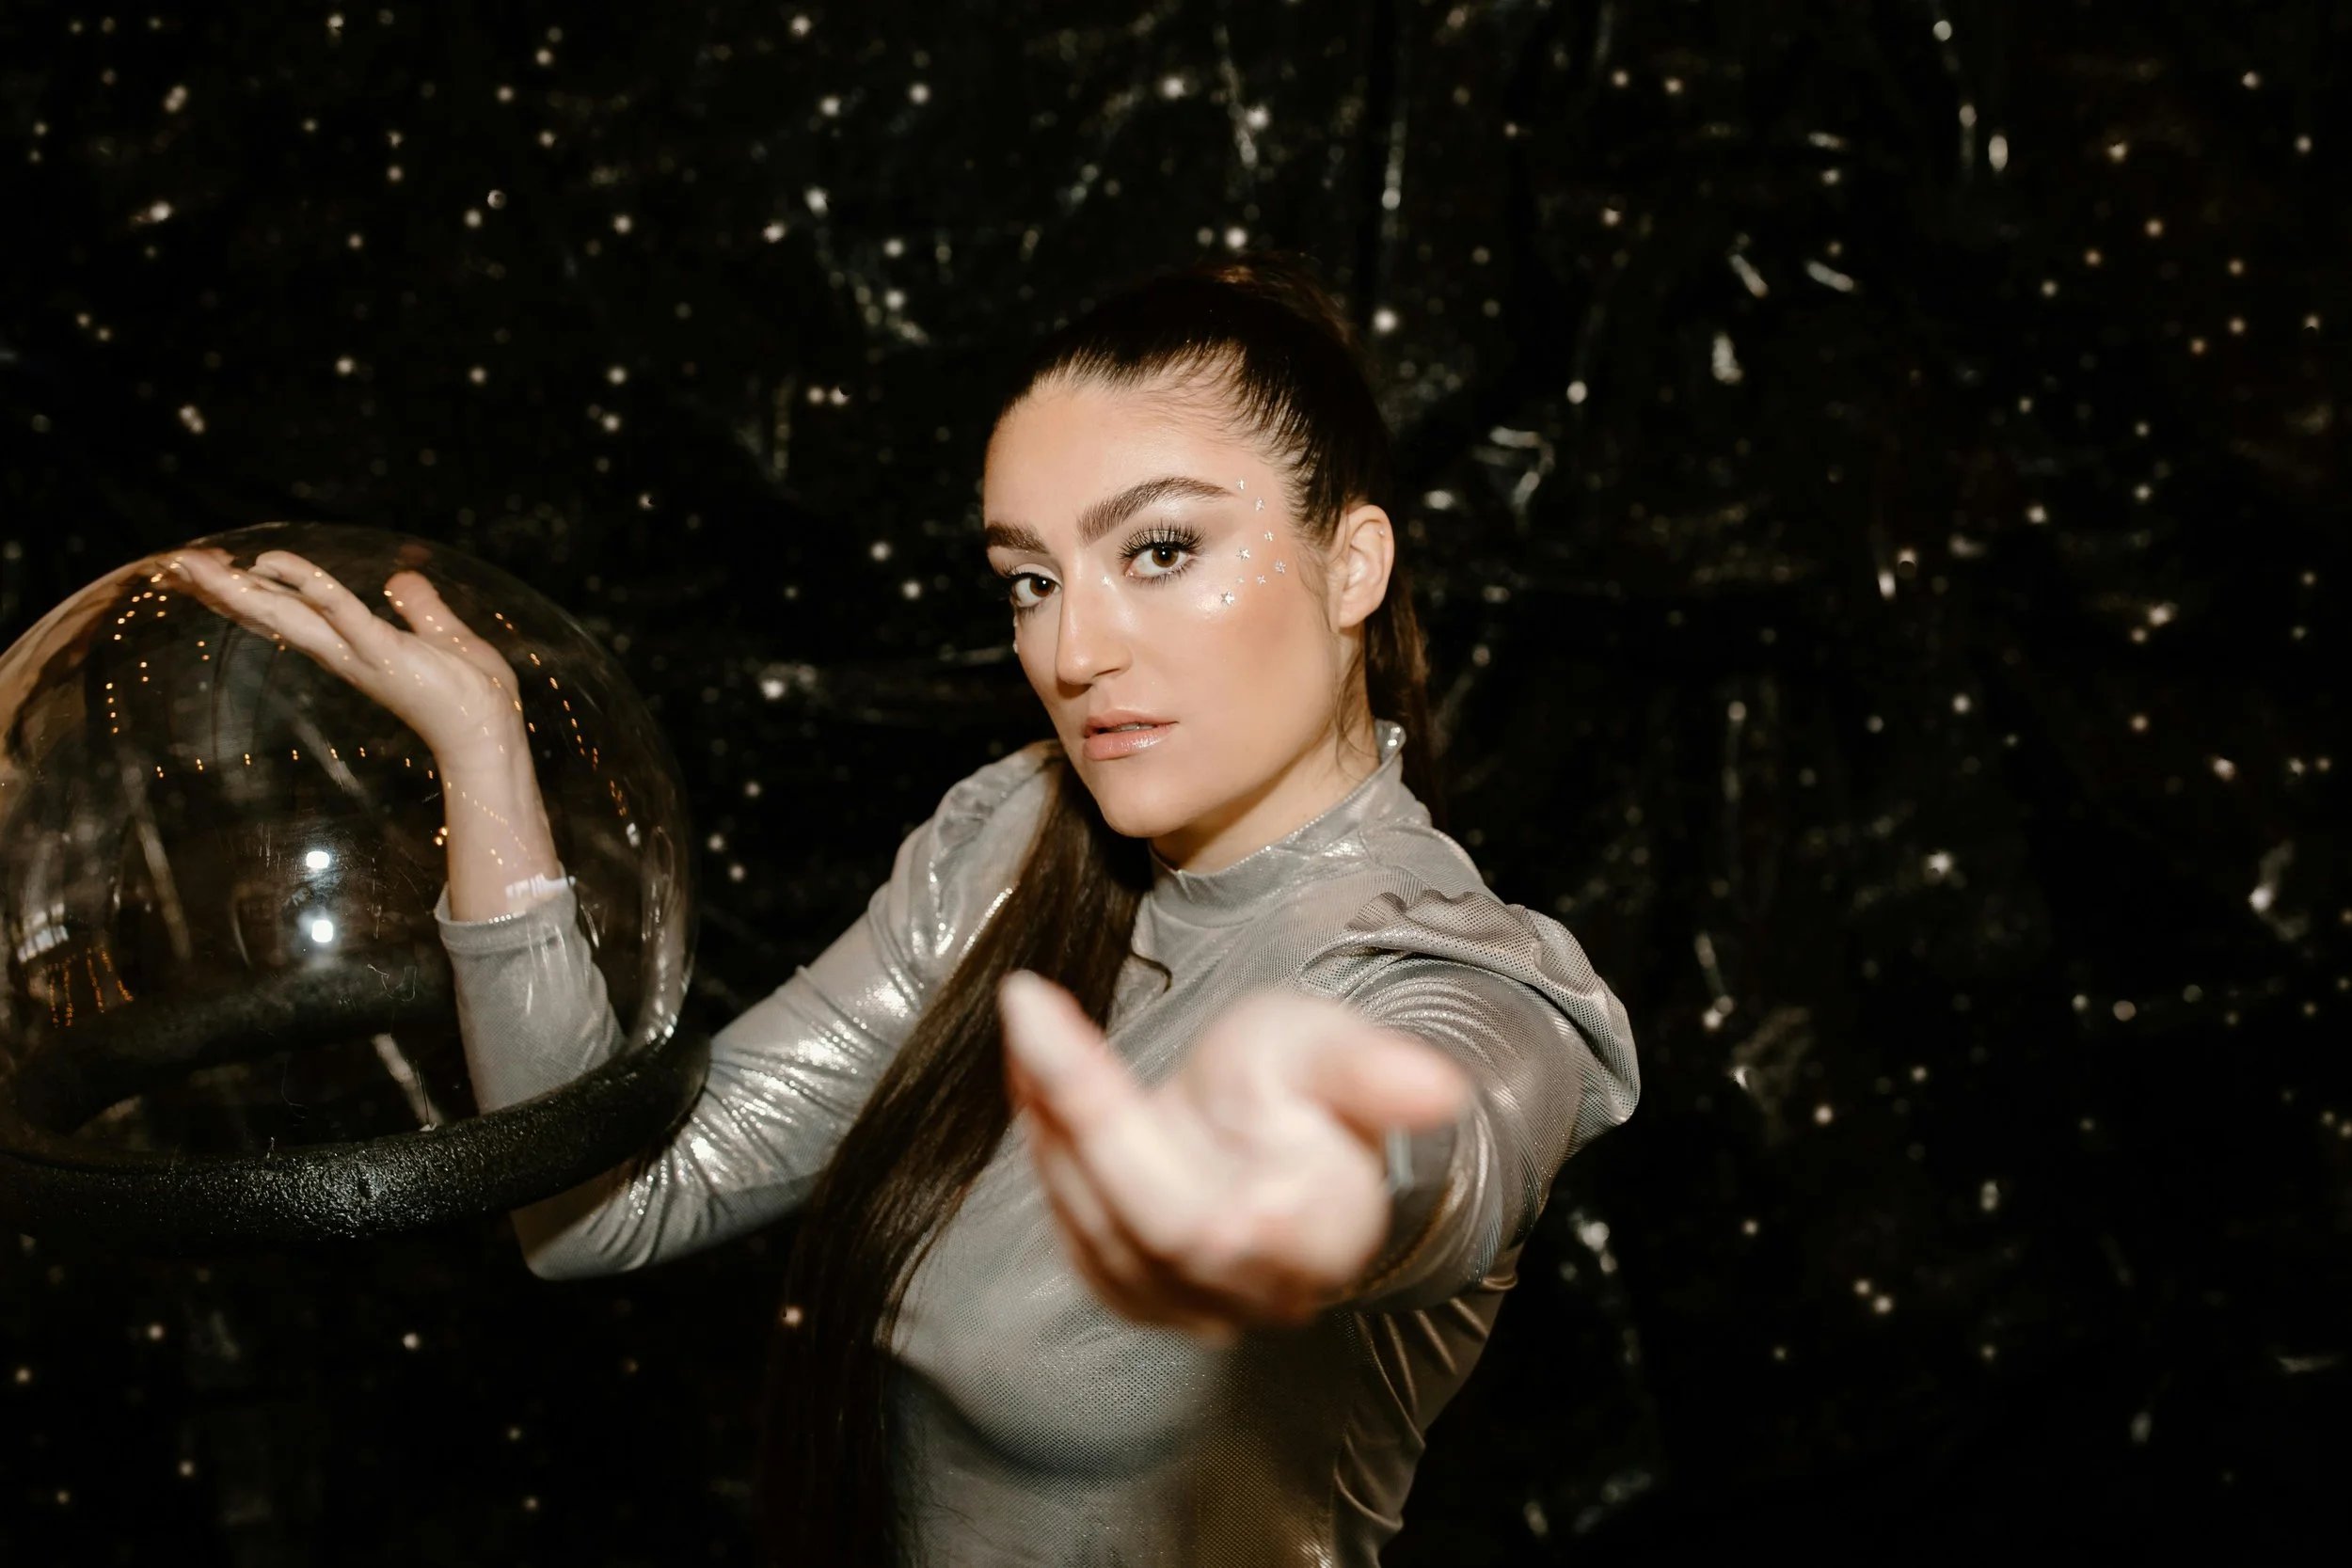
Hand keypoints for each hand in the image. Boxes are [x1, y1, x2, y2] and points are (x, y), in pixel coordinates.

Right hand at [167, 547, 522, 768]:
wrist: (492, 732)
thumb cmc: (471, 693)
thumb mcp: (443, 637)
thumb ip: (420, 609)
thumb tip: (400, 581)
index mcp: (352, 645)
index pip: (288, 613)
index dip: (247, 592)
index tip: (203, 571)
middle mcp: (343, 651)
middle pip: (270, 614)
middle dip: (222, 590)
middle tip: (172, 565)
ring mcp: (359, 653)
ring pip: (288, 614)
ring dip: (240, 588)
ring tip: (194, 565)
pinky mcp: (384, 652)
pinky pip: (341, 612)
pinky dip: (309, 585)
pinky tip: (275, 564)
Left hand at [996, 970, 1467, 1339]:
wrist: (1307, 1133)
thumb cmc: (1316, 1085)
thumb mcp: (1335, 1047)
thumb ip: (1372, 1071)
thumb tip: (1439, 1090)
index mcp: (1303, 1239)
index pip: (1181, 1202)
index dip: (1094, 1103)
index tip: (1033, 1005)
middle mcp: (1249, 1291)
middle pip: (1122, 1220)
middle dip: (1063, 1110)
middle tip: (1029, 1015)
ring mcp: (1196, 1306)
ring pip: (1088, 1230)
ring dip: (1047, 1130)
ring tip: (1037, 1037)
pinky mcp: (1149, 1299)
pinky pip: (1078, 1238)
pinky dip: (1048, 1158)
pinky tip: (1040, 1089)